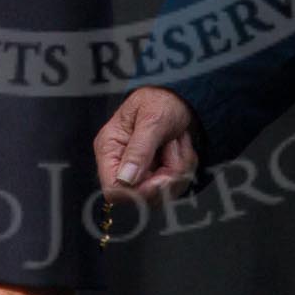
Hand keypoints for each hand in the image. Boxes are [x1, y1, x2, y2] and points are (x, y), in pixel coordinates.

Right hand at [94, 87, 197, 204]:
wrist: (180, 97)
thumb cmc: (161, 101)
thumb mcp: (152, 119)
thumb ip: (139, 149)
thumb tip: (125, 179)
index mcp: (109, 148)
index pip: (113, 189)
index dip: (139, 192)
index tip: (163, 178)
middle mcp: (121, 165)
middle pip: (143, 196)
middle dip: (167, 175)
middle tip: (174, 145)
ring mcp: (140, 172)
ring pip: (162, 194)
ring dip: (179, 167)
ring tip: (177, 141)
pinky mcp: (156, 176)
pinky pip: (175, 187)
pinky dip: (185, 167)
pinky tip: (180, 147)